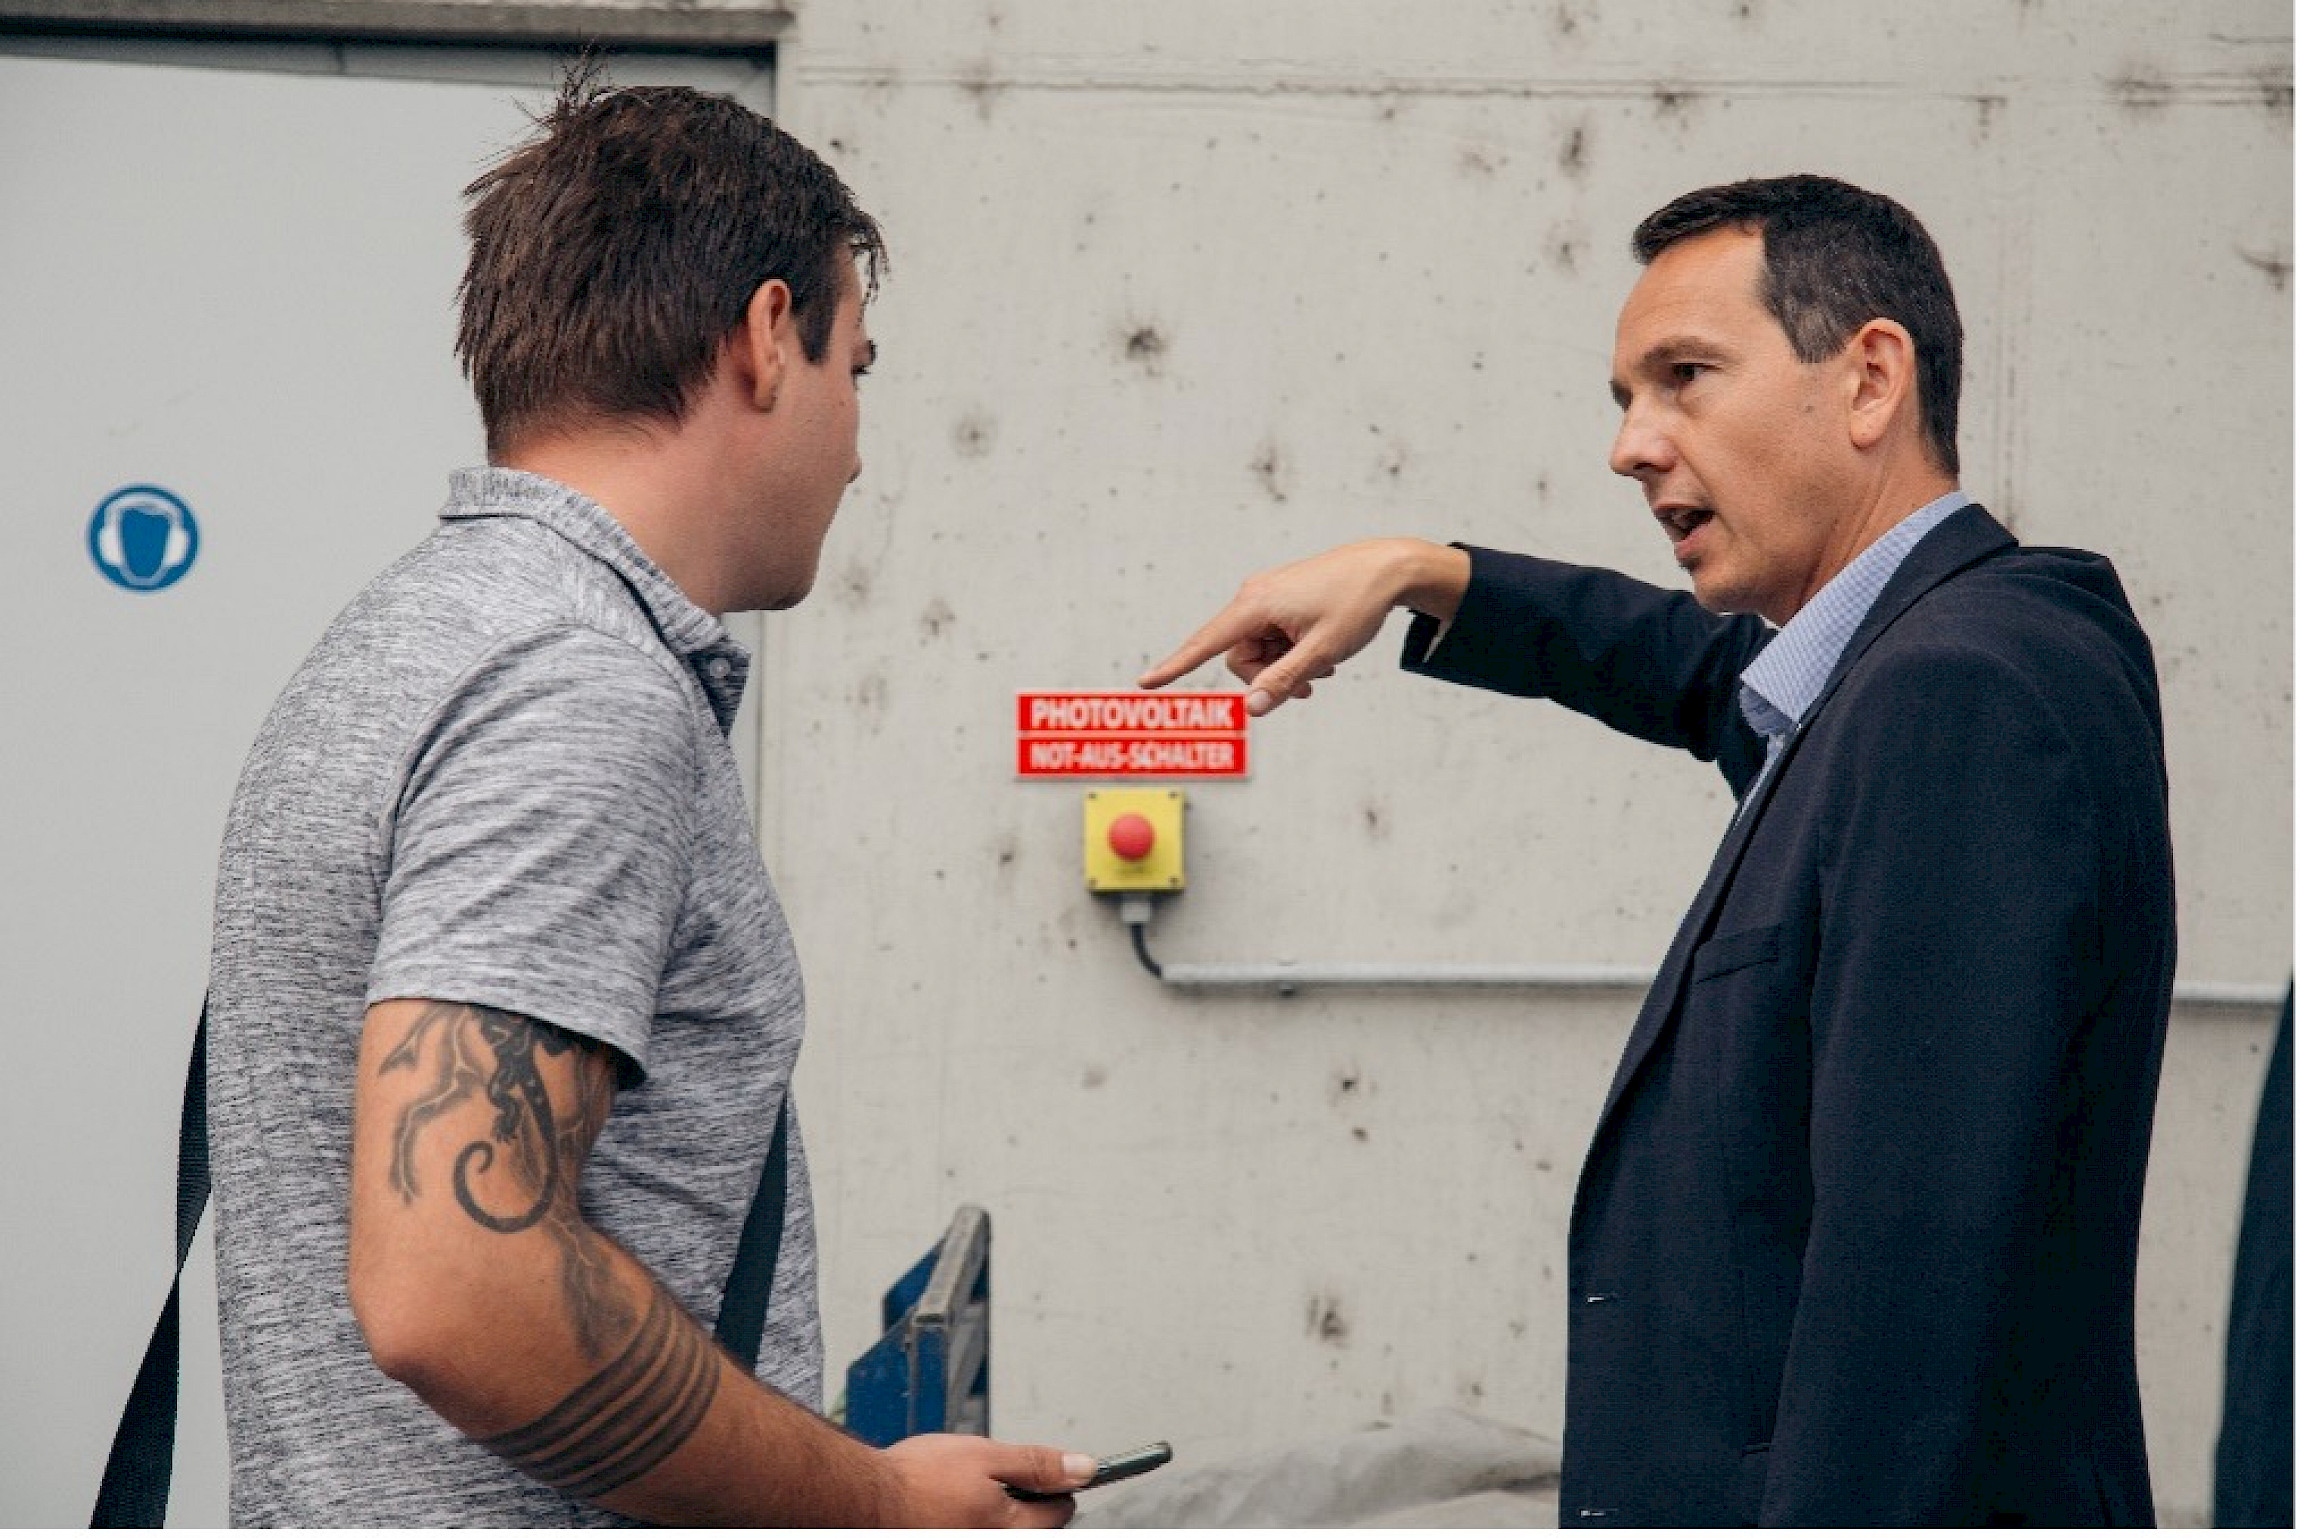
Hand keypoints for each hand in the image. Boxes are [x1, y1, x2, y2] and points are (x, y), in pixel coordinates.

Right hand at [879, 1433, 1092, 1527]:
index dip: (1053, 1486)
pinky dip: (975, 1520)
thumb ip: (1037, 1464)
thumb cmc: (916, 1478)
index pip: (1058, 1513)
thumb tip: (1083, 1469)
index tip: (1041, 1476)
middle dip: (1025, 1503)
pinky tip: (954, 1506)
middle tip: (995, 1481)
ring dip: (998, 1514)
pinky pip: (980, 1532)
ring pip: (1006, 1530)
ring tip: (968, 1494)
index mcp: (1009, 1528)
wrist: (865, 1498)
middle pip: (1034, 1529)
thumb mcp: (985, 1455)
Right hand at [1137, 539, 1468, 715]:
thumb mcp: (1322, 651)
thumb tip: (1250, 709)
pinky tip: (1320, 652)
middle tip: (1311, 685)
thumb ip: (1283, 681)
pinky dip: (1292, 653)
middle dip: (1269, 677)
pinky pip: (1272, 639)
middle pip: (1240, 657)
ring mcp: (1266, 597)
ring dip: (1286, 667)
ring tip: (1323, 666)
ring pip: (1258, 652)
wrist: (1387, 568)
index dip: (1175, 666)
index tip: (1145, 683)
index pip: (1205, 643)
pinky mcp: (1279, 600)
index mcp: (1256, 604)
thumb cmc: (1356, 605)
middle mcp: (1253, 597)